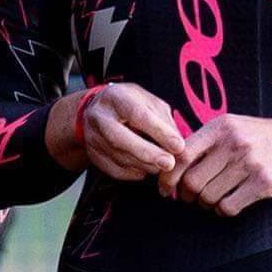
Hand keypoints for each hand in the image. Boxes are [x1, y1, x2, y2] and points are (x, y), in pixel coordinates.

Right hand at [43, 81, 187, 186]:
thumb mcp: (148, 101)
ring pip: (118, 157)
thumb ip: (163, 119)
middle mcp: (99, 117)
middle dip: (147, 153)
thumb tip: (177, 144)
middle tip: (169, 164)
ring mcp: (92, 137)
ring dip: (144, 165)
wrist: (96, 111)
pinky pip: (113, 169)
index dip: (158, 131)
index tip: (178, 146)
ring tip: (162, 167)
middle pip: (121, 138)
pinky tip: (145, 169)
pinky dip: (133, 173)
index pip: (137, 114)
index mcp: (116, 97)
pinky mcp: (92, 154)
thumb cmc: (129, 104)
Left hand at [168, 112, 271, 215]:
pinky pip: (227, 207)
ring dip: (205, 203)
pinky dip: (222, 210)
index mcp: (220, 127)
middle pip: (192, 181)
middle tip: (189, 197)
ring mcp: (249, 163)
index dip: (167, 176)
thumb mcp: (231, 126)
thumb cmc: (261, 137)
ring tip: (211, 198)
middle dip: (185, 195)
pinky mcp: (263, 183)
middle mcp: (233, 143)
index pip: (181, 155)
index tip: (165, 188)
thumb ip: (202, 142)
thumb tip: (169, 165)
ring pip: (208, 197)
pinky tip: (227, 202)